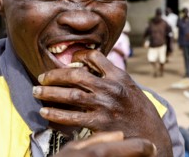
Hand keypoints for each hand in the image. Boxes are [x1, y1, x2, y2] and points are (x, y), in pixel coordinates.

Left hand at [34, 49, 171, 155]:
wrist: (151, 133)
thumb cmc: (139, 109)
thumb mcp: (130, 86)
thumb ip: (112, 76)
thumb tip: (89, 68)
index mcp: (119, 75)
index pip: (94, 57)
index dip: (78, 56)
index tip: (70, 61)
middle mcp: (110, 88)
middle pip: (76, 75)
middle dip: (55, 74)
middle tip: (42, 77)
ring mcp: (104, 105)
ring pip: (71, 94)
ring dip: (50, 92)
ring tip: (37, 91)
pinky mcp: (99, 123)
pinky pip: (72, 117)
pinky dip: (56, 114)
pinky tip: (45, 111)